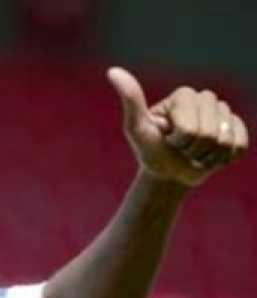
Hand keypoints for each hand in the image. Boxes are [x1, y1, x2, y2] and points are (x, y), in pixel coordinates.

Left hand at [109, 67, 248, 187]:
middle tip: (181, 148)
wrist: (168, 172)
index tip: (167, 139)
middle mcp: (206, 99)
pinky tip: (210, 155)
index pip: (190, 127)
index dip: (179, 140)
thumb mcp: (136, 128)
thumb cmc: (150, 149)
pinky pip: (239, 146)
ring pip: (226, 141)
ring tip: (194, 152)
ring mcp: (224, 113)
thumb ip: (131, 100)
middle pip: (210, 133)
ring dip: (208, 156)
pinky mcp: (238, 129)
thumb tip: (112, 71)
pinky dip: (224, 159)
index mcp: (184, 94)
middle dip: (193, 149)